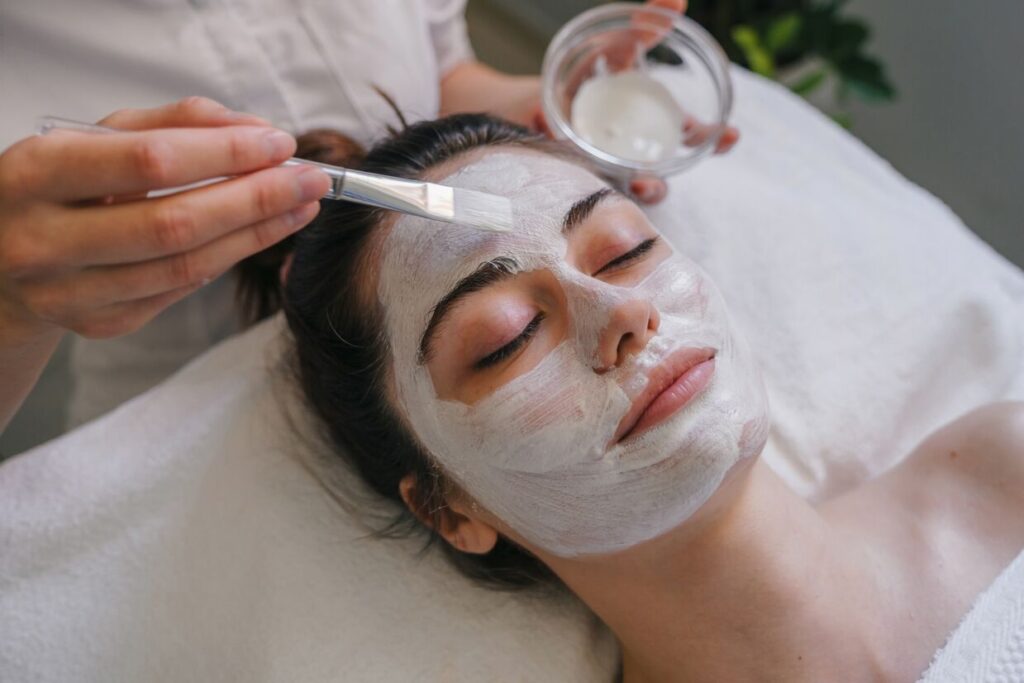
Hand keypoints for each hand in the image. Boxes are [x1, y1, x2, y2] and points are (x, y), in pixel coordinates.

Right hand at [0, 97, 329, 342]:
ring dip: (256, 235)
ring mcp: (70, 292)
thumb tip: (254, 129)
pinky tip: (258, 235)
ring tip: (300, 207)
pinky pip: (180, 290)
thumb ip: (174, 124)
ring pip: (186, 267)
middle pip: (176, 224)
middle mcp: (45, 240)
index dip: (226, 154)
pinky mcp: (99, 323)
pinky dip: (227, 259)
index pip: (151, 163)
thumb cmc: (62, 184)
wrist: (1, 254)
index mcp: (37, 174)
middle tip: (310, 180)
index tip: (279, 143)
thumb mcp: (98, 137)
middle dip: (257, 199)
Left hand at [530, 0, 739, 204]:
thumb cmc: (583, 76)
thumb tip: (676, 0)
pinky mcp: (576, 176)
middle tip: (661, 179)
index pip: (691, 138)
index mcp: (651, 124)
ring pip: (632, 190)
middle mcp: (635, 153)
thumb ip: (642, 31)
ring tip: (638, 183)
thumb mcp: (614, 49)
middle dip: (674, 176)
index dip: (716, 140)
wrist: (530, 101)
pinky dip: (593, 183)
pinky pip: (591, 189)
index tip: (731, 136)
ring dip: (641, 189)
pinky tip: (587, 170)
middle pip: (665, 172)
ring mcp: (606, 169)